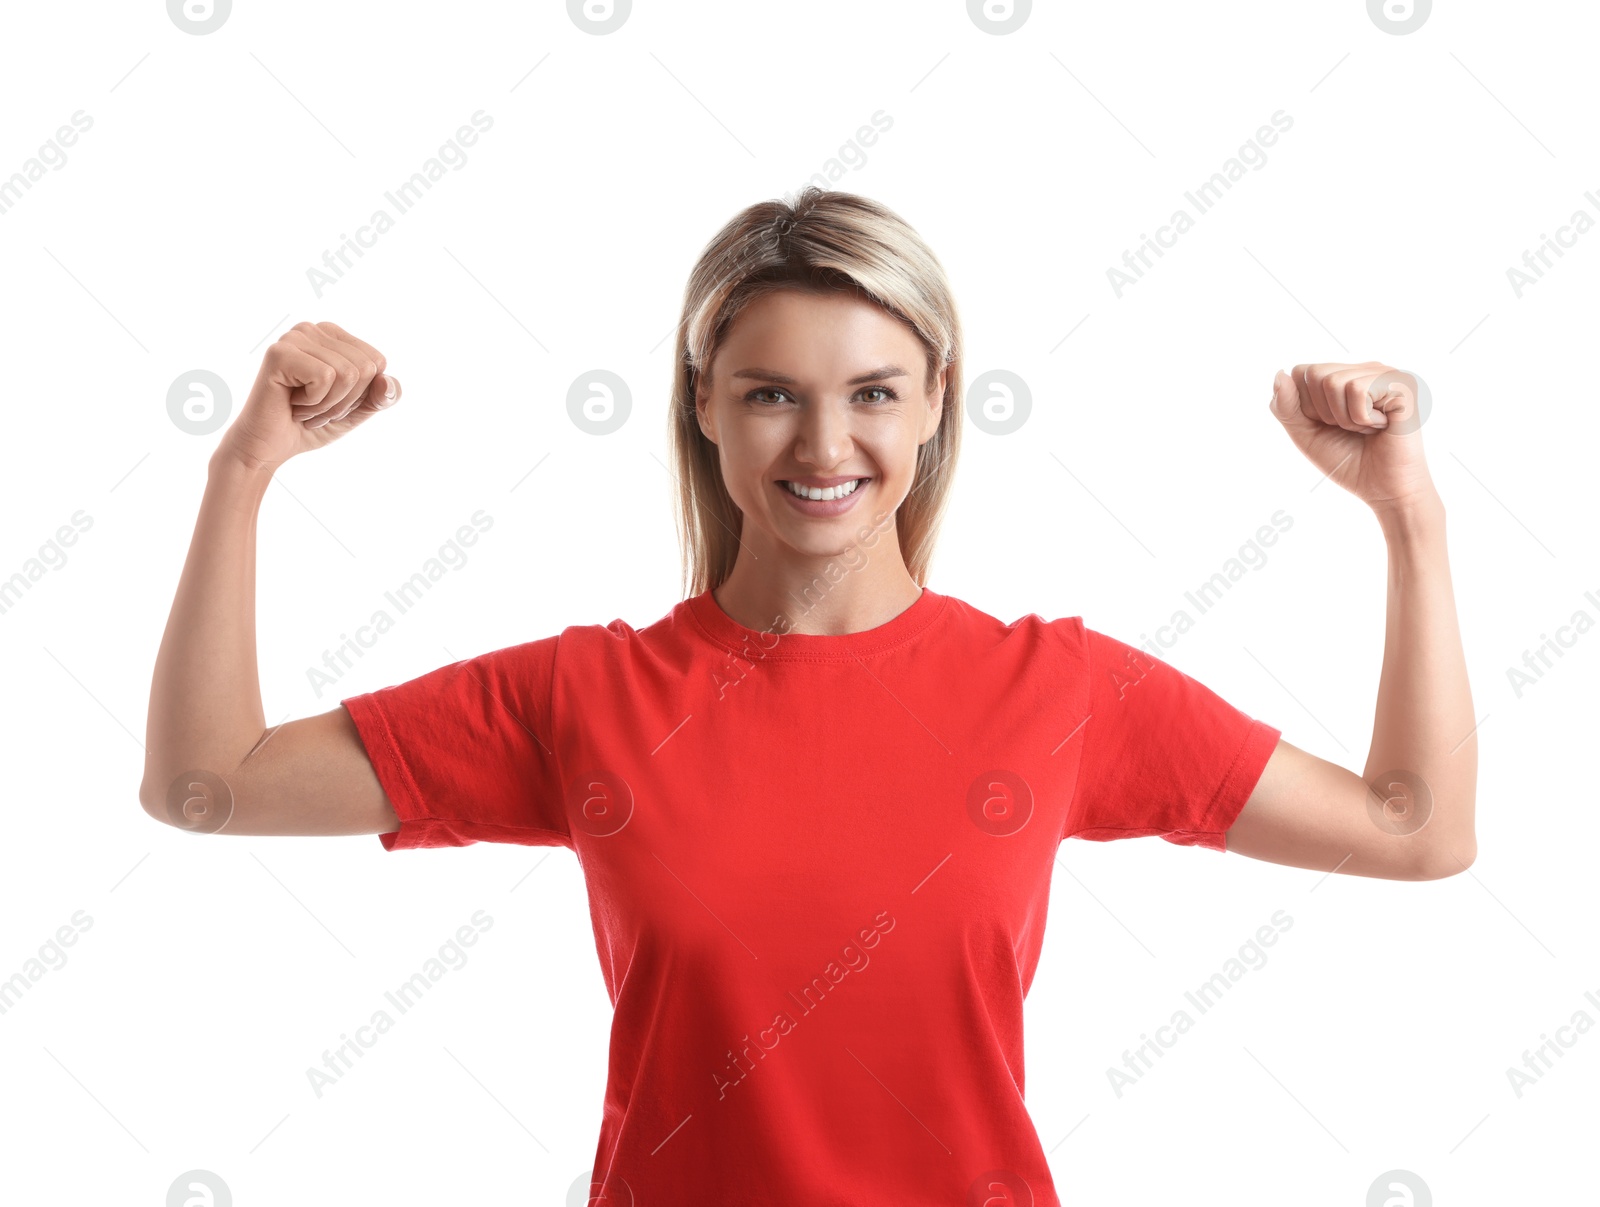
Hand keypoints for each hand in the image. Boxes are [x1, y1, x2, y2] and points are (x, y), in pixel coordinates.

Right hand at [216, 321, 400, 472]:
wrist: (269, 447)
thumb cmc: (310, 425)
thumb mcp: (357, 411)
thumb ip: (381, 397)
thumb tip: (388, 381)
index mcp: (333, 336)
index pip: (377, 361)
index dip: (361, 394)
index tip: (332, 402)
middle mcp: (313, 329)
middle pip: (366, 367)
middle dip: (346, 401)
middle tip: (316, 408)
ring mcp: (295, 337)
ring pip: (348, 374)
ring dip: (328, 405)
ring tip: (303, 407)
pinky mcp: (280, 353)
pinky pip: (325, 378)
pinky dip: (314, 403)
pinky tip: (292, 403)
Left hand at [1269, 361, 1436, 512]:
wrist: (1385, 489)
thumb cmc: (1348, 461)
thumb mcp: (1305, 433)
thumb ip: (1286, 406)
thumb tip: (1280, 374)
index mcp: (1345, 376)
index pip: (1300, 372)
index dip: (1306, 407)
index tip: (1330, 425)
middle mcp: (1365, 368)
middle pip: (1314, 373)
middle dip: (1324, 412)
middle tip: (1351, 429)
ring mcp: (1385, 373)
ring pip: (1333, 381)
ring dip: (1344, 418)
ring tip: (1366, 429)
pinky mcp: (1401, 383)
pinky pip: (1357, 391)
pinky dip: (1361, 419)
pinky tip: (1381, 426)